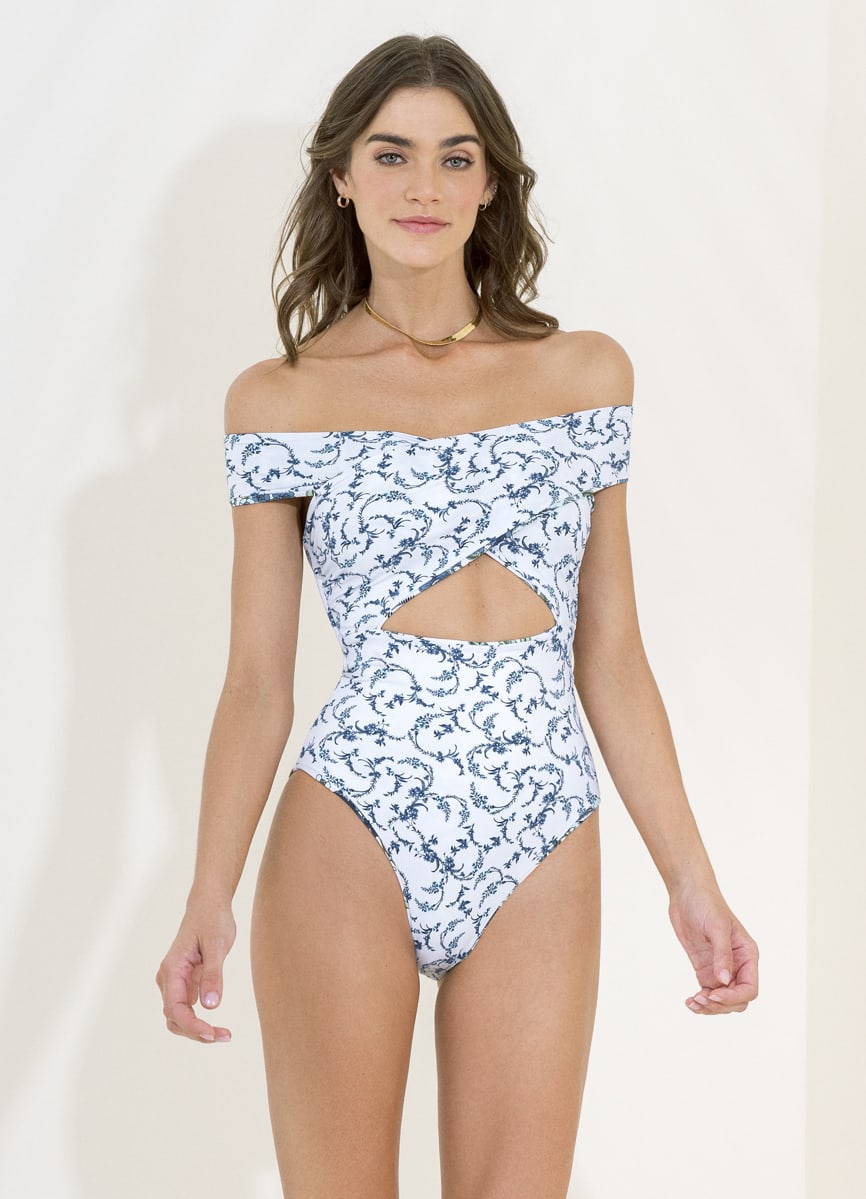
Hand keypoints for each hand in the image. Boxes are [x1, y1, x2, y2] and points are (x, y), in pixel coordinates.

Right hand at [156, 903, 236, 1041]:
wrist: (209, 904)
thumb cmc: (212, 920)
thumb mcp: (217, 944)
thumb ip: (213, 974)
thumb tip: (211, 1006)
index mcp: (172, 969)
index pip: (175, 1008)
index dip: (192, 1025)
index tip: (212, 1034)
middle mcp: (169, 978)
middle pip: (174, 1018)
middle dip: (196, 1032)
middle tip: (225, 1036)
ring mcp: (175, 982)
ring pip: (179, 1017)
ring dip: (197, 1030)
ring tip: (223, 1035)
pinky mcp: (185, 982)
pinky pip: (187, 1009)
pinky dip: (199, 1021)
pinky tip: (218, 1026)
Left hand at [668, 884, 758, 1015]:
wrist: (687, 893)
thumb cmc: (707, 904)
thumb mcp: (717, 927)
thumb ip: (722, 954)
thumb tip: (724, 982)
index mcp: (748, 955)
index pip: (749, 988)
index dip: (734, 997)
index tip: (713, 994)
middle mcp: (738, 966)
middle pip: (737, 999)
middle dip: (720, 1005)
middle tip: (700, 999)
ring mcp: (721, 969)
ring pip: (723, 1000)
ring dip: (709, 1007)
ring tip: (692, 1003)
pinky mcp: (705, 969)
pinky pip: (708, 992)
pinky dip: (701, 1001)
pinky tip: (690, 1001)